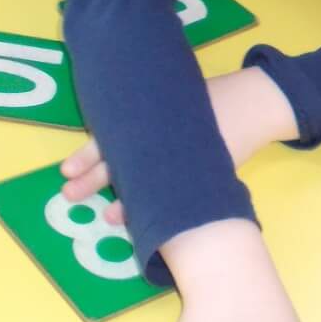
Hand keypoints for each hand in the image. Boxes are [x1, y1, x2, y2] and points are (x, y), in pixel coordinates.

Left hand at [61, 67, 298, 223]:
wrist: (254, 102)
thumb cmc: (208, 100)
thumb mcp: (174, 99)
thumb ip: (147, 117)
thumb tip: (112, 135)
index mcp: (151, 120)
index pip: (111, 139)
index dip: (88, 156)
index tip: (66, 170)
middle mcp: (160, 140)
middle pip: (120, 162)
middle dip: (94, 180)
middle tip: (69, 194)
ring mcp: (182, 158)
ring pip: (145, 182)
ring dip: (126, 202)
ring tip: (108, 218)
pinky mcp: (203, 171)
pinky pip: (174, 192)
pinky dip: (160, 206)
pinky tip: (148, 221)